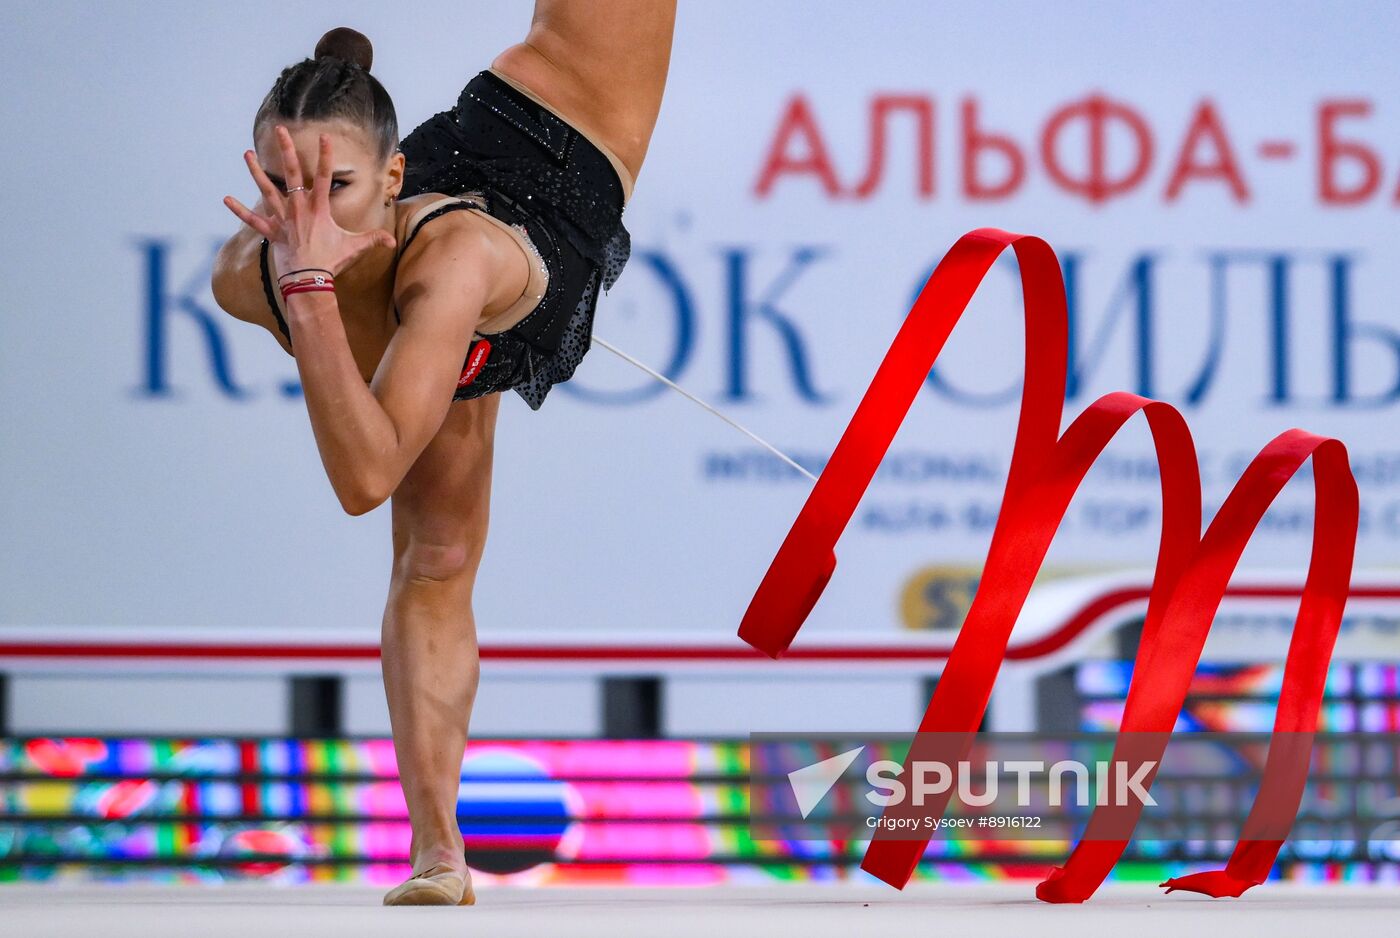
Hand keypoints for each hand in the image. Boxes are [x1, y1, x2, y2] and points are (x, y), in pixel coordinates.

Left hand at [222, 125, 395, 277]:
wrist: (309, 279)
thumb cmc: (332, 262)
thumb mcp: (355, 248)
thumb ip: (374, 240)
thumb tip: (392, 242)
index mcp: (318, 208)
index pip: (322, 177)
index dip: (325, 156)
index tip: (324, 137)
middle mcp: (298, 208)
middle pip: (291, 174)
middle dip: (285, 150)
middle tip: (280, 130)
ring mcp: (283, 219)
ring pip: (267, 190)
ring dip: (256, 172)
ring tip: (247, 154)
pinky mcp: (271, 232)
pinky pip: (253, 220)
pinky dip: (240, 210)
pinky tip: (226, 199)